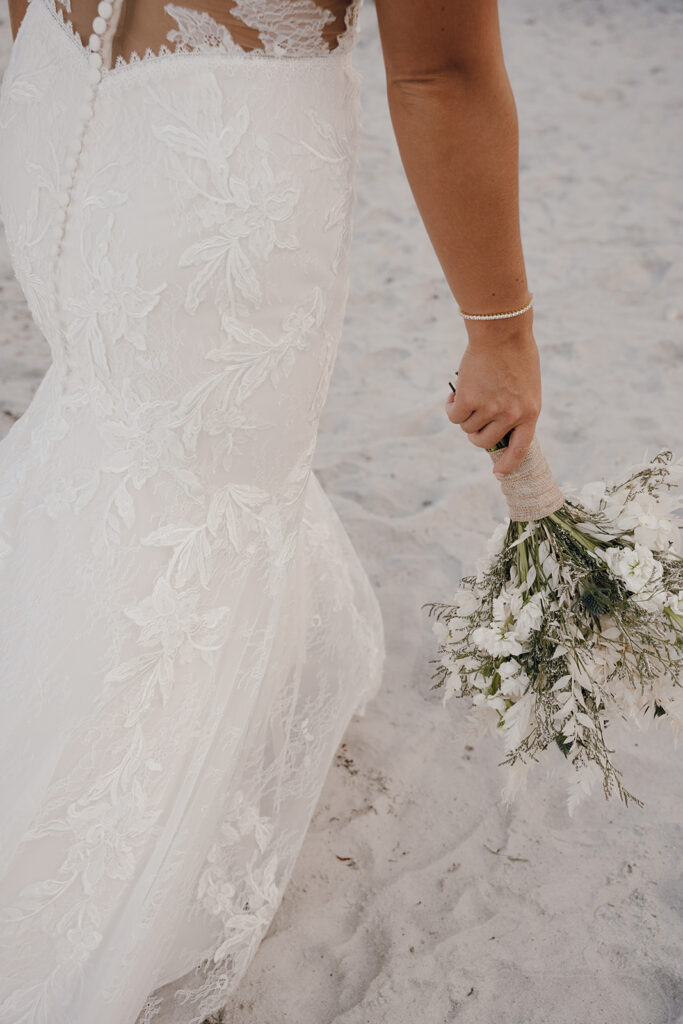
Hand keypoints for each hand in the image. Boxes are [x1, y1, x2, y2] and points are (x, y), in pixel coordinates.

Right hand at [444, 325, 541, 475]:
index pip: (519, 448)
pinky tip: (453, 394)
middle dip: (474, 434)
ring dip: (462, 415)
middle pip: (484, 441)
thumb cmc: (514, 352)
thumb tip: (492, 427)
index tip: (498, 473)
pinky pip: (454, 415)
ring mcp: (490, 409)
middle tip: (470, 419)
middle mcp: (511, 415)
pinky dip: (450, 406)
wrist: (502, 330)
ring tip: (465, 395)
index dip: (508, 464)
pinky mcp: (469, 400)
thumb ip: (514, 407)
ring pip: (467, 427)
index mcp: (530, 412)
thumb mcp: (525, 384)